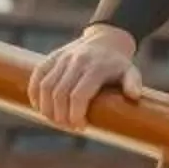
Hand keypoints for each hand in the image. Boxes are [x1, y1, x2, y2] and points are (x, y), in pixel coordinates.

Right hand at [27, 24, 142, 131]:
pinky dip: (34, 94)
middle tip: (68, 127)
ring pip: (45, 86)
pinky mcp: (51, 57)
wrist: (105, 40)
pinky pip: (37, 76)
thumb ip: (133, 82)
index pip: (78, 95)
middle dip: (61, 116)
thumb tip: (134, 96)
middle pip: (60, 94)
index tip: (80, 127)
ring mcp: (62, 58)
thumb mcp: (131, 71)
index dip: (75, 115)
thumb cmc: (118, 64)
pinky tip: (39, 108)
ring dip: (46, 108)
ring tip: (55, 121)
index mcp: (95, 67)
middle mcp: (77, 61)